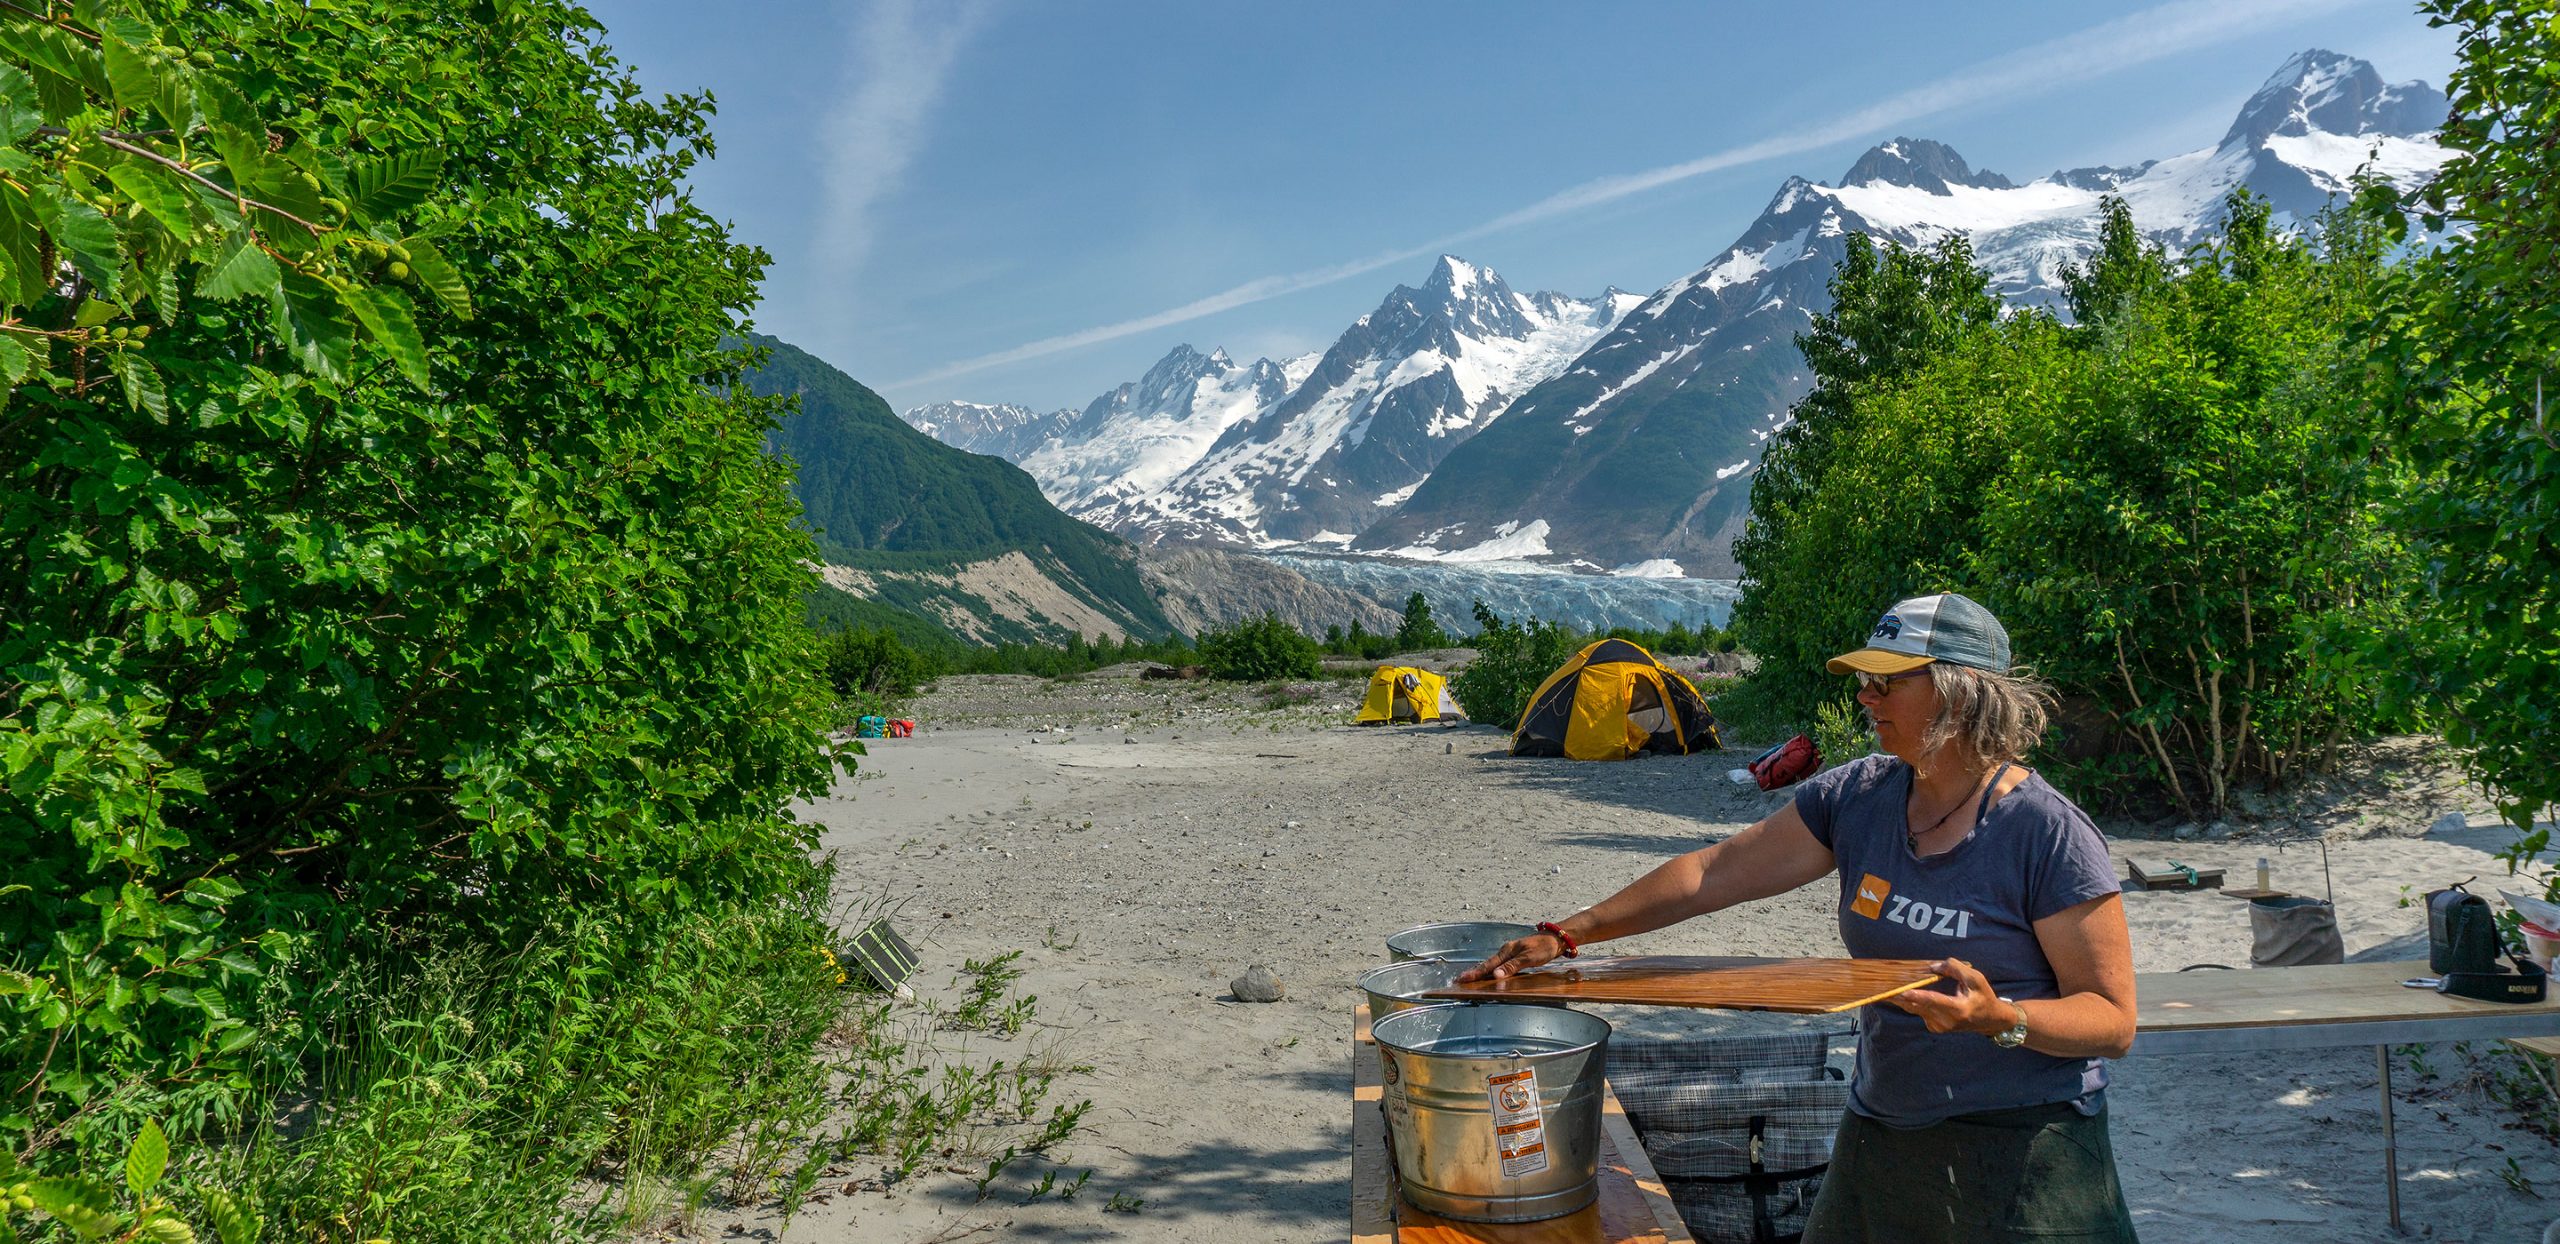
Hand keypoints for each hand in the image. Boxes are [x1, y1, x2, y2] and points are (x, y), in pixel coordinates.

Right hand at [1455, 934, 1563, 983]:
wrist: (1556, 939)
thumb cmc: (1543, 948)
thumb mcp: (1529, 958)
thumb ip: (1512, 966)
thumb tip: (1495, 975)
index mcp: (1507, 951)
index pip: (1488, 965)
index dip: (1475, 973)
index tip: (1462, 979)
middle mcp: (1506, 951)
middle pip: (1487, 964)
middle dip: (1474, 972)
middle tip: (1460, 980)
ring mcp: (1510, 953)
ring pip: (1492, 964)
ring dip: (1481, 972)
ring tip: (1470, 979)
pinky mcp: (1516, 957)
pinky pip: (1499, 965)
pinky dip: (1492, 970)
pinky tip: (1490, 974)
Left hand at [1886, 958, 2011, 1036]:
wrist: (1990, 1020)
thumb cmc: (1983, 996)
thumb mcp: (1975, 978)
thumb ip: (1955, 969)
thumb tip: (1933, 966)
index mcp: (1958, 1010)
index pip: (1934, 1001)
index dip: (1917, 996)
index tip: (1902, 992)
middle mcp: (1946, 1021)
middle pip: (1918, 1006)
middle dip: (1900, 995)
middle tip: (1883, 986)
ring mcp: (1938, 1026)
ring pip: (1915, 1009)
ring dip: (1902, 997)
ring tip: (1886, 987)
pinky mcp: (1933, 1027)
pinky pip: (1918, 1011)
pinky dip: (1910, 1001)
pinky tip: (1904, 992)